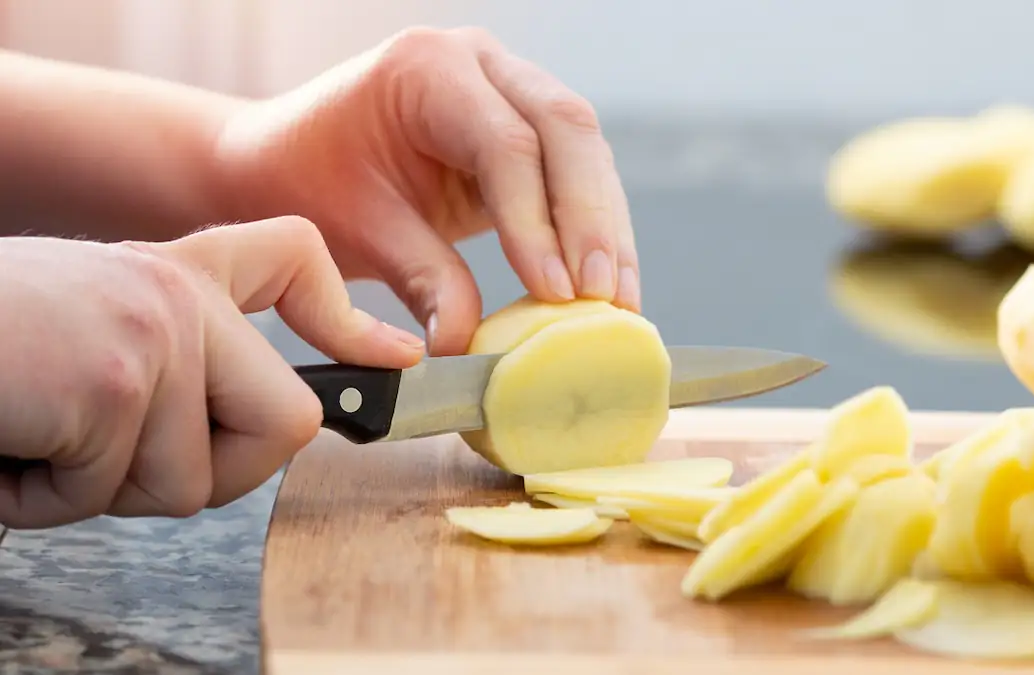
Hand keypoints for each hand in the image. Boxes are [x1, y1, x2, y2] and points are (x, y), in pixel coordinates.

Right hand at [0, 217, 422, 528]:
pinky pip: (119, 491)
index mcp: (178, 275)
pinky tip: (11, 440)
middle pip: (288, 425)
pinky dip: (49, 498)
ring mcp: (154, 330)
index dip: (345, 314)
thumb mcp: (101, 343)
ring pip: (195, 481)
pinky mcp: (115, 379)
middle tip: (112, 452)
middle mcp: (179, 290)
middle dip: (209, 474)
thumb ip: (188, 365)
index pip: (291, 256)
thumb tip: (299, 424)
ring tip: (40, 435)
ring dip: (104, 490)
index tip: (389, 359)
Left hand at [216, 27, 639, 356]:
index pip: (505, 143)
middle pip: (566, 129)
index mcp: (428, 70)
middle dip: (592, 219)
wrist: (286, 159)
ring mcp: (508, 90)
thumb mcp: (358, 231)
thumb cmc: (309, 181)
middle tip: (602, 295)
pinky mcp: (523, 131)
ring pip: (584, 150)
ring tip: (619, 300)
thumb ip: (422, 279)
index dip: (537, 221)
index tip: (556, 291)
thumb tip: (467, 342)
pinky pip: (575, 173)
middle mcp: (479, 65)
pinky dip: (592, 229)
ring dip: (606, 228)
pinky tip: (605, 283)